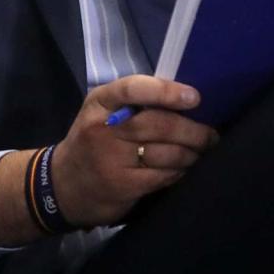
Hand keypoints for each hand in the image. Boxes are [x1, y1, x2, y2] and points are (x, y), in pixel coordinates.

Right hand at [49, 75, 218, 228]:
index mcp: (100, 102)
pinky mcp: (122, 185)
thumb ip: (133, 104)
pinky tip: (183, 169)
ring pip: (166, 153)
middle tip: (211, 135)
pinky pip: (163, 175)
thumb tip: (186, 98)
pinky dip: (179, 172)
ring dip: (191, 153)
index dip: (166, 92)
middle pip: (159, 125)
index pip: (133, 89)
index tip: (194, 98)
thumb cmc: (93, 141)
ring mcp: (111, 159)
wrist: (63, 184)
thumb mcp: (101, 113)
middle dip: (193, 131)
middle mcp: (103, 128)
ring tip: (200, 152)